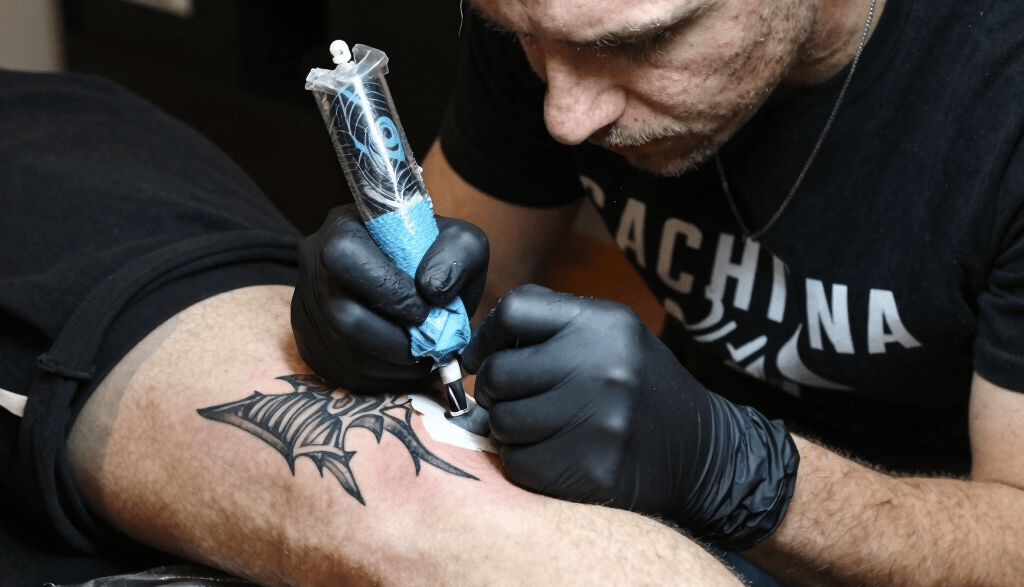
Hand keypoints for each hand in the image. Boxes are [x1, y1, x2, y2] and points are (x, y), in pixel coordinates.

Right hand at [291, 205, 487, 390]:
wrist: (414, 275)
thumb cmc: (433, 257)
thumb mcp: (458, 240)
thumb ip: (457, 253)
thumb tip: (431, 289)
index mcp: (344, 227)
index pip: (345, 255)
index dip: (388, 290)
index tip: (423, 308)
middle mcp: (314, 266)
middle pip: (341, 316)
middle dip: (394, 339)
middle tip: (425, 342)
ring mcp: (307, 306)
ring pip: (342, 351)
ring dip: (392, 363)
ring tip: (423, 356)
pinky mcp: (311, 343)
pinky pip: (341, 371)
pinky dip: (382, 376)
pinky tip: (405, 365)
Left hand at [463, 285, 798, 549]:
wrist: (701, 451)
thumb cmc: (639, 387)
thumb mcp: (612, 334)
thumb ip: (549, 324)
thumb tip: (473, 346)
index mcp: (605, 324)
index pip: (515, 309)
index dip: (487, 336)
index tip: (481, 356)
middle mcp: (603, 368)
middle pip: (499, 371)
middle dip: (494, 389)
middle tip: (512, 398)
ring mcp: (600, 423)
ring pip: (502, 422)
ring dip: (508, 428)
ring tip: (538, 427)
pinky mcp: (592, 472)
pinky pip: (519, 464)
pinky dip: (524, 462)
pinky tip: (552, 455)